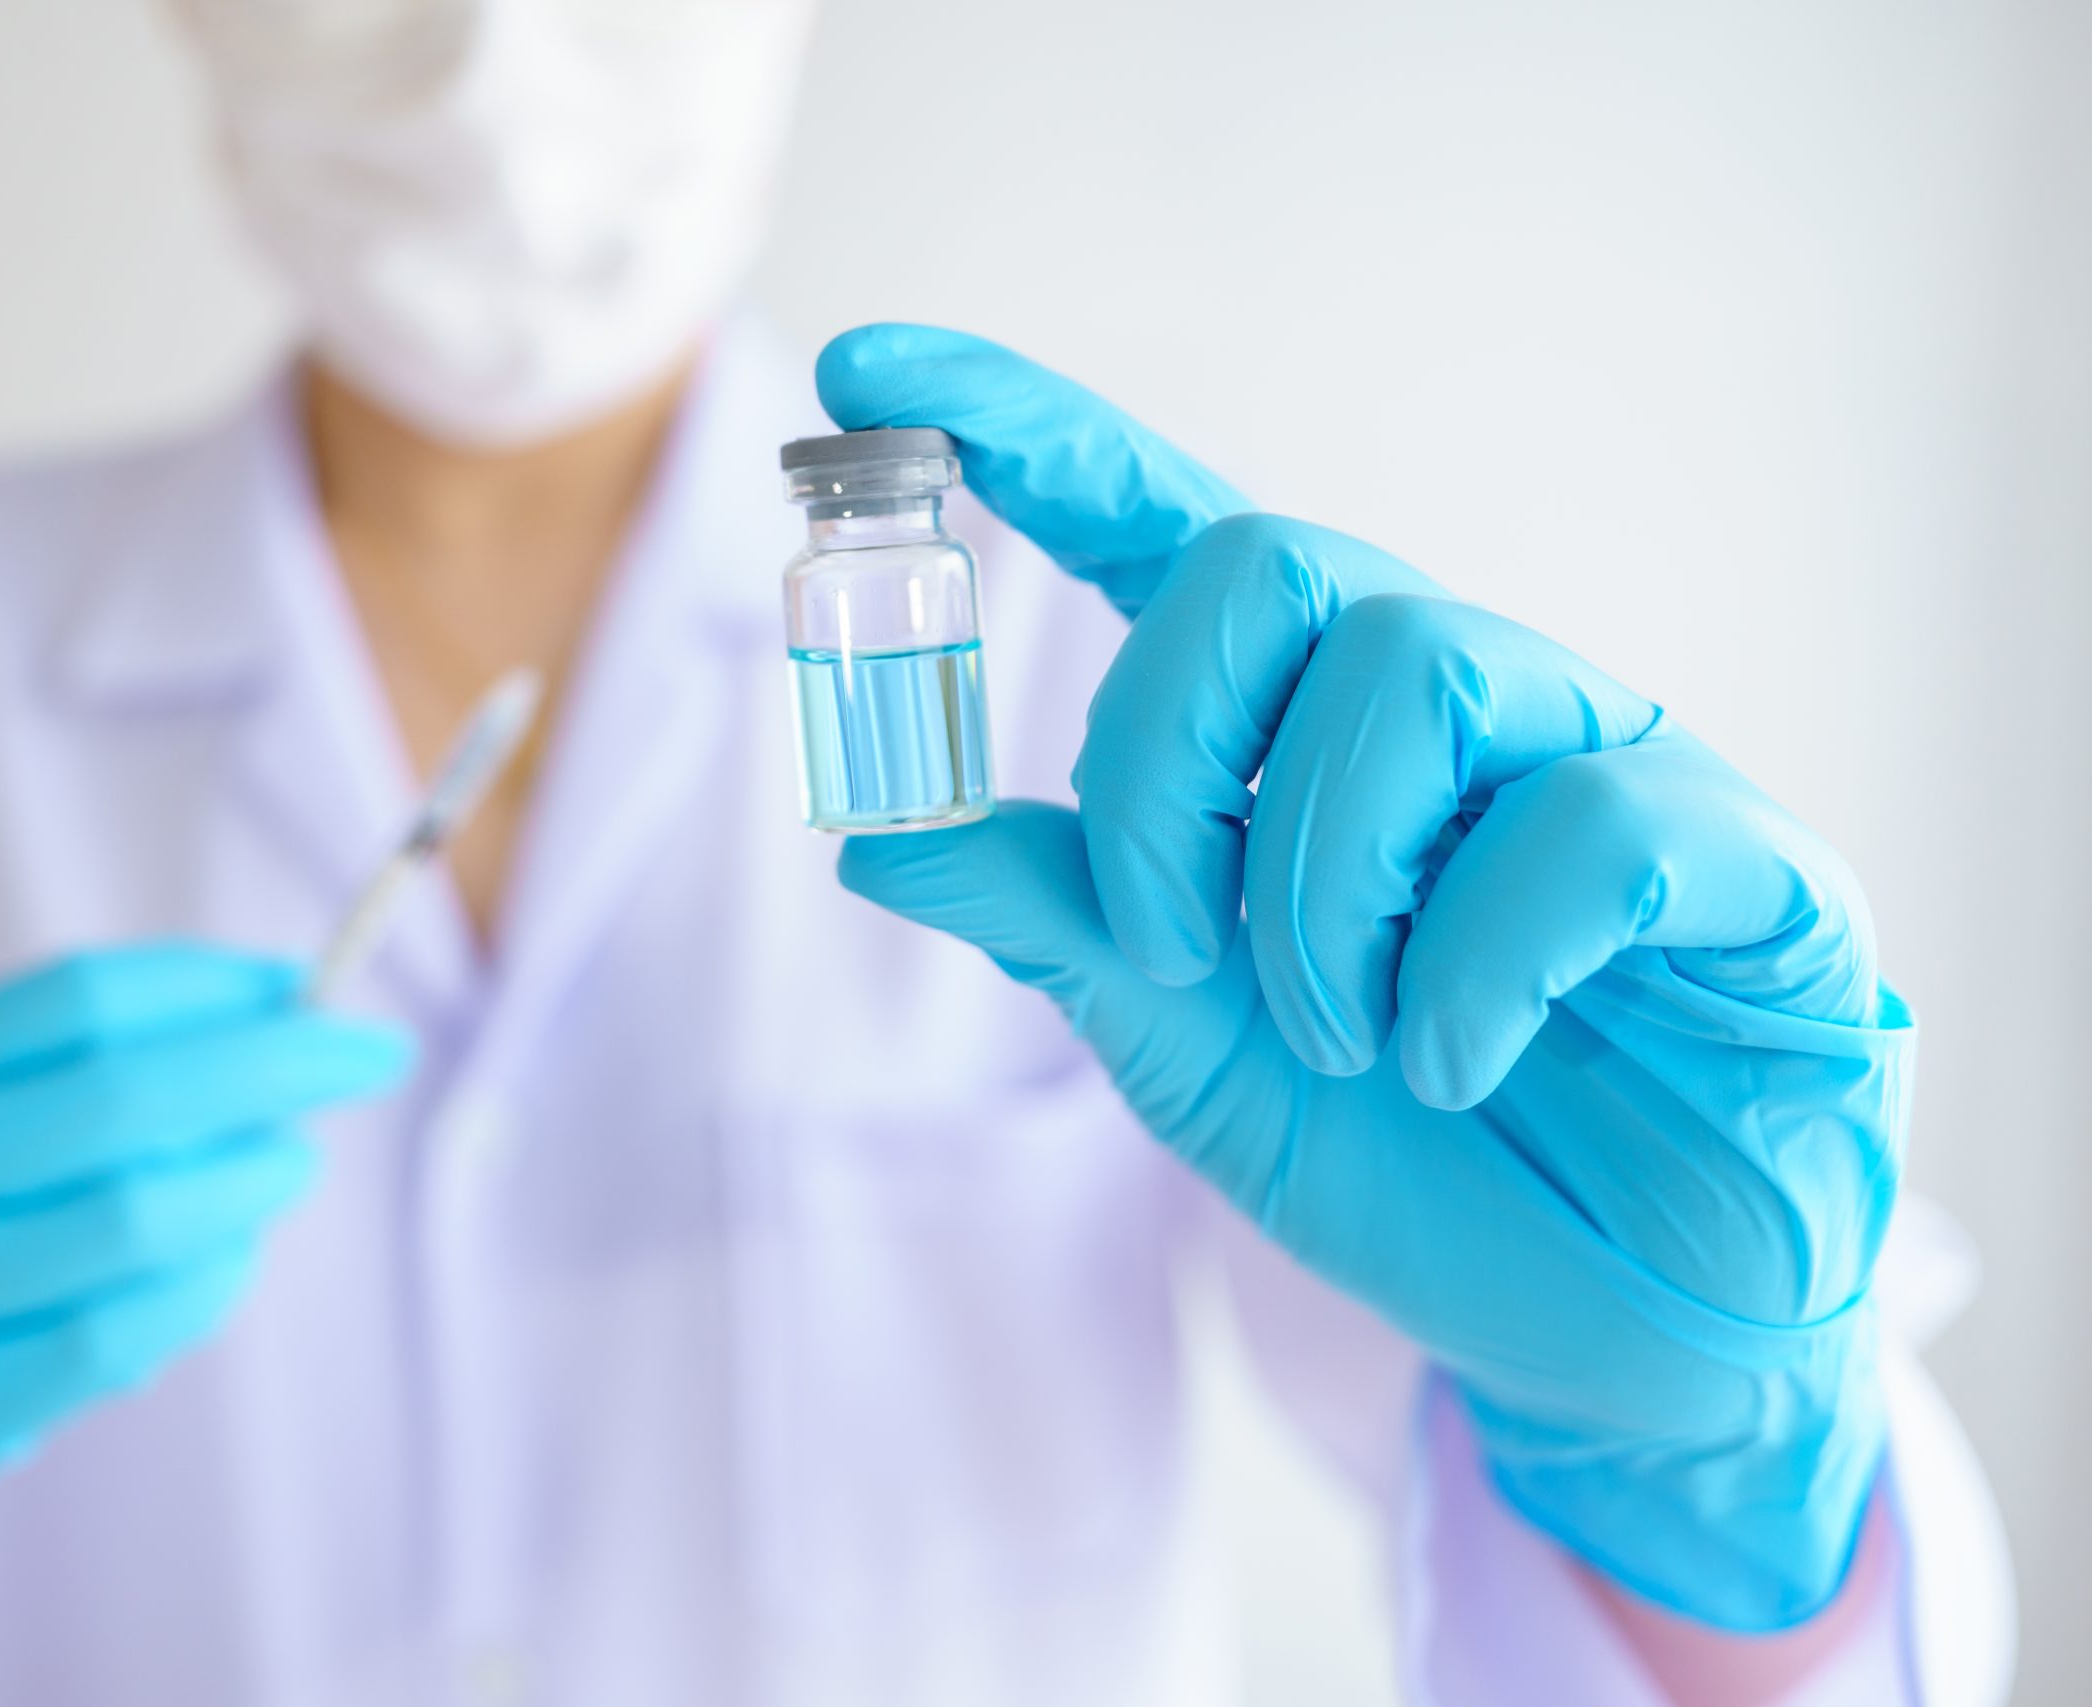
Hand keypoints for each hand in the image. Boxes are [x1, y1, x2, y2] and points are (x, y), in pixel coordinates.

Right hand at [0, 945, 409, 1548]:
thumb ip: (30, 1072)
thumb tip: (254, 1017)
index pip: (69, 1003)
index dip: (208, 985)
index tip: (299, 980)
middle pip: (121, 1105)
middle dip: (275, 1067)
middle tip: (367, 1052)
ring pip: (130, 1228)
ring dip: (249, 1185)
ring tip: (291, 1161)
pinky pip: (109, 1343)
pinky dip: (202, 1291)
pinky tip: (230, 1259)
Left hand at [820, 325, 1901, 1630]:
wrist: (1604, 1336)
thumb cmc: (1402, 1161)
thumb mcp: (1188, 1049)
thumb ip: (1066, 926)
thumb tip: (877, 842)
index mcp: (1304, 732)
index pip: (1161, 523)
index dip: (1020, 430)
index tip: (859, 371)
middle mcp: (1454, 706)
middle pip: (1276, 560)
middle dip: (1164, 755)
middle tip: (1169, 949)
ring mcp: (1605, 760)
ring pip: (1421, 664)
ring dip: (1319, 885)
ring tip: (1341, 1038)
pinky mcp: (1745, 860)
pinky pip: (1590, 824)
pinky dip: (1472, 969)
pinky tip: (1454, 1064)